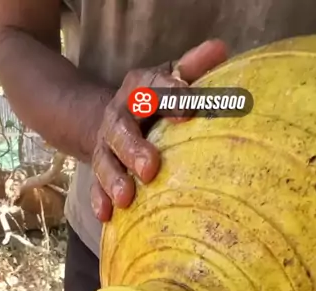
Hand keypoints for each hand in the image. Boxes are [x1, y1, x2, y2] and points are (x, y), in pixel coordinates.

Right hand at [91, 39, 227, 222]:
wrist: (112, 119)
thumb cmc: (155, 101)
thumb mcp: (170, 79)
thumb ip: (192, 69)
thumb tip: (220, 49)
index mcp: (139, 90)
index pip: (153, 89)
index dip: (170, 97)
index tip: (189, 110)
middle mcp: (118, 117)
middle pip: (122, 130)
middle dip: (134, 149)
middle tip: (150, 168)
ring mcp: (106, 146)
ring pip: (105, 161)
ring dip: (114, 180)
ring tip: (126, 198)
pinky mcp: (100, 171)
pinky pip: (96, 186)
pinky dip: (100, 200)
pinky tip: (107, 215)